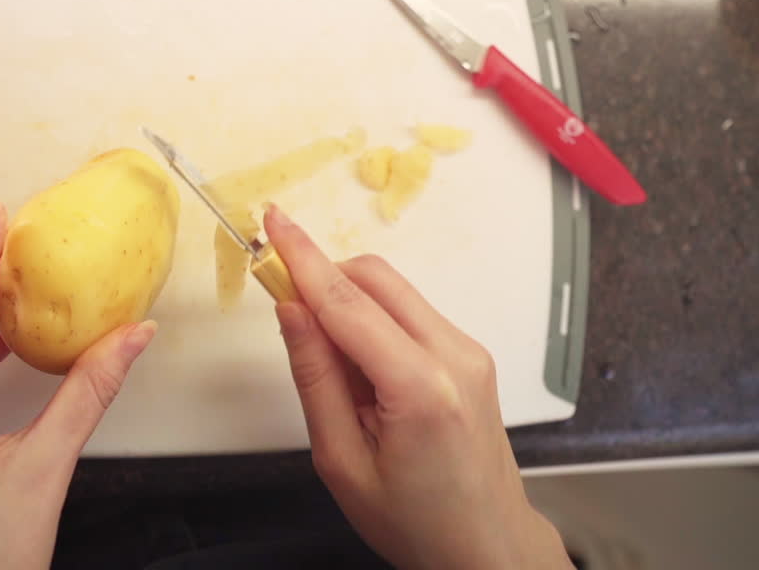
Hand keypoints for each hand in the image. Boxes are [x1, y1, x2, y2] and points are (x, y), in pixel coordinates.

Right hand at [264, 206, 570, 569]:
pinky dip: (373, 320)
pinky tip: (361, 373)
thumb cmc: (415, 520)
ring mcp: (468, 352)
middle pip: (375, 278)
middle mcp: (454, 356)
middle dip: (323, 276)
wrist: (485, 547)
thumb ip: (314, 376)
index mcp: (420, 388)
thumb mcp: (341, 460)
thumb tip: (291, 310)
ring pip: (393, 290)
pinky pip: (410, 313)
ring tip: (332, 369)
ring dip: (347, 302)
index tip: (273, 221)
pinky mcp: (469, 355)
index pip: (346, 303)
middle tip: (283, 306)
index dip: (301, 258)